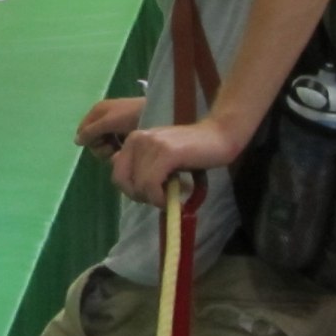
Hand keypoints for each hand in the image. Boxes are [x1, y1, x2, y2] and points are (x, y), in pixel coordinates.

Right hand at [74, 96, 144, 161]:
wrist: (157, 112)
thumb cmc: (131, 115)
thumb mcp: (108, 122)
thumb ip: (91, 131)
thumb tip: (76, 142)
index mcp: (96, 112)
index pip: (82, 130)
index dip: (89, 140)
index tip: (101, 142)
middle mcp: (103, 119)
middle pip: (92, 139)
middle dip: (100, 147)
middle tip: (112, 148)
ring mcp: (114, 126)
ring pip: (103, 143)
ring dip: (110, 149)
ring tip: (121, 148)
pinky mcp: (124, 133)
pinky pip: (114, 144)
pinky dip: (118, 148)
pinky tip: (126, 147)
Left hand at [110, 119, 240, 205]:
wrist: (219, 135)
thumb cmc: (192, 151)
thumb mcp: (160, 157)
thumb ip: (143, 166)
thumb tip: (131, 187)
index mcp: (133, 140)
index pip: (117, 174)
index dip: (133, 190)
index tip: (153, 194)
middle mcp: (137, 139)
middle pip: (121, 181)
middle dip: (140, 196)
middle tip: (161, 199)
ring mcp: (151, 144)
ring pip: (138, 185)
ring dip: (154, 199)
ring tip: (173, 197)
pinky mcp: (166, 152)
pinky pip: (151, 184)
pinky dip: (159, 198)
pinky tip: (174, 199)